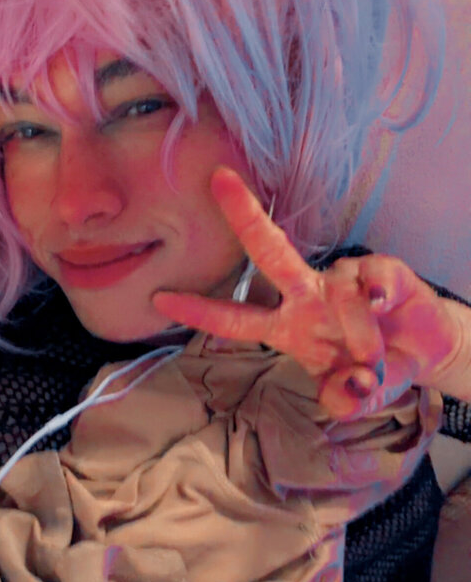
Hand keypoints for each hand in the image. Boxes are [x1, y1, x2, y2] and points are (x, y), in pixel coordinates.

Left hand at [152, 167, 460, 418]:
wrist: (423, 354)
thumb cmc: (373, 369)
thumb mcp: (353, 397)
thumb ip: (344, 400)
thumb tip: (349, 388)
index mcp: (286, 327)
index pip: (234, 319)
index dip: (199, 310)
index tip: (158, 297)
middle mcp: (306, 296)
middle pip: (268, 253)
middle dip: (244, 217)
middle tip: (218, 180)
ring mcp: (343, 281)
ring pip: (339, 292)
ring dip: (358, 331)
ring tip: (373, 357)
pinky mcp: (381, 272)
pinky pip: (373, 279)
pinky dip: (378, 294)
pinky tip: (383, 304)